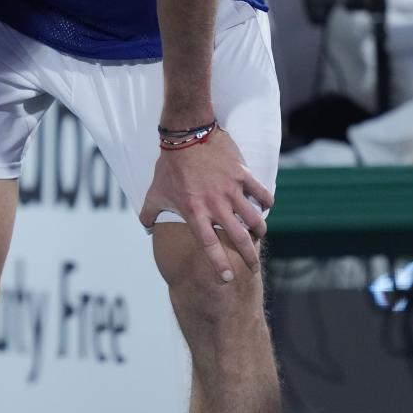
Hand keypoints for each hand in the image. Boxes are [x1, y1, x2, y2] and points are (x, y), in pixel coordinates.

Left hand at [138, 127, 272, 281]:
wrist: (186, 134)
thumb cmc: (169, 165)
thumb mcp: (154, 192)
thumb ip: (148, 213)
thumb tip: (145, 227)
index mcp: (195, 212)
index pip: (209, 245)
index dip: (219, 264)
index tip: (227, 278)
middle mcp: (216, 205)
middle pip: (238, 237)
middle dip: (249, 256)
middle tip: (254, 266)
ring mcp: (231, 190)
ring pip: (254, 218)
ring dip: (260, 230)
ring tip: (260, 235)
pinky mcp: (242, 174)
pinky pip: (261, 192)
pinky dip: (267, 201)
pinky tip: (267, 205)